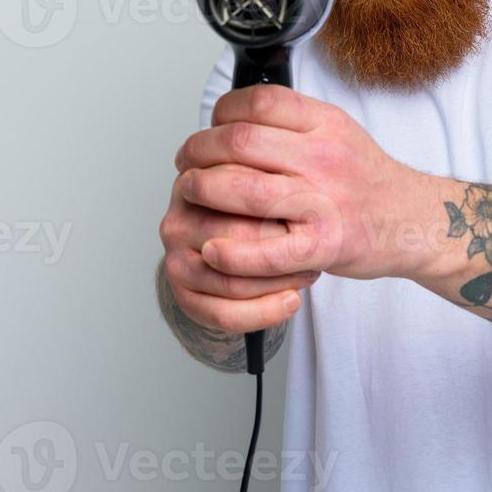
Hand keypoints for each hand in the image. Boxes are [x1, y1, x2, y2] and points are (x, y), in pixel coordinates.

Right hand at [158, 160, 318, 334]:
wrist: (229, 246)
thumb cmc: (249, 211)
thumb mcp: (256, 181)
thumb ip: (268, 177)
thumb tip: (302, 187)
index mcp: (193, 184)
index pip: (234, 192)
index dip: (277, 203)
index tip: (309, 208)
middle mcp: (177, 223)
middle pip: (234, 237)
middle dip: (281, 244)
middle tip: (316, 245)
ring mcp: (175, 261)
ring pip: (232, 281)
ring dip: (279, 281)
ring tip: (309, 272)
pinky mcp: (184, 297)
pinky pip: (224, 314)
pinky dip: (264, 312)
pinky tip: (290, 300)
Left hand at [173, 83, 439, 281]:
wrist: (414, 221)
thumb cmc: (367, 181)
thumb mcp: (338, 132)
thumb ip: (292, 122)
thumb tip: (234, 115)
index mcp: (326, 124)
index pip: (260, 102)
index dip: (221, 112)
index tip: (210, 126)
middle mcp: (325, 158)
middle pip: (240, 142)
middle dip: (199, 151)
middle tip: (186, 163)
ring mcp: (325, 202)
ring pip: (245, 189)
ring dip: (202, 191)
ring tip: (190, 194)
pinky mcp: (324, 246)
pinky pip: (268, 250)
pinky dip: (232, 252)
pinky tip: (213, 249)